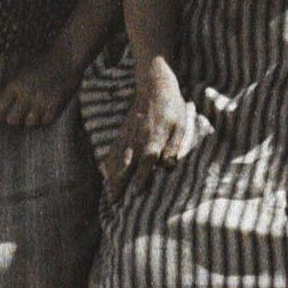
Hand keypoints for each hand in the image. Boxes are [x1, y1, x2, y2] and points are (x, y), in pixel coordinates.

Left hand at [0, 44, 80, 127]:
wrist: (66, 56)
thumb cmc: (43, 61)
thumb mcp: (22, 70)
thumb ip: (13, 86)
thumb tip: (5, 105)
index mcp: (14, 85)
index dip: (0, 114)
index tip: (4, 114)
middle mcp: (25, 94)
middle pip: (12, 120)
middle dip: (15, 118)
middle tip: (19, 114)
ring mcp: (40, 101)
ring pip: (29, 123)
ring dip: (31, 119)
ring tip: (34, 112)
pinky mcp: (54, 105)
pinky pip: (45, 121)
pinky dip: (44, 118)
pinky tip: (45, 110)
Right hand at [105, 60, 189, 198]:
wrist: (153, 85)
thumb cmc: (171, 106)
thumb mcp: (180, 125)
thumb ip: (174, 146)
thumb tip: (169, 165)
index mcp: (153, 140)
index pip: (145, 165)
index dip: (140, 181)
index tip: (135, 196)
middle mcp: (137, 140)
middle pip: (126, 166)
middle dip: (120, 185)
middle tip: (115, 202)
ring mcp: (127, 136)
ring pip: (116, 160)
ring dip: (112, 177)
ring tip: (110, 194)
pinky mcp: (122, 131)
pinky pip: (112, 150)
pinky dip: (108, 163)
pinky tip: (107, 173)